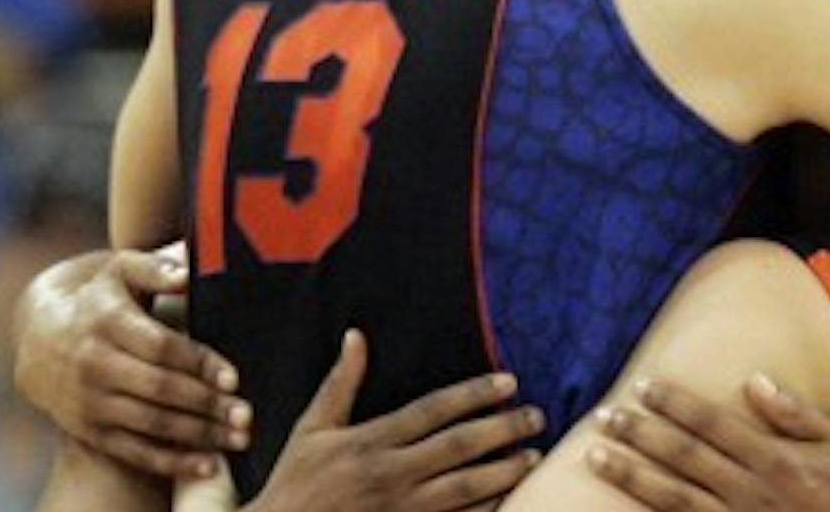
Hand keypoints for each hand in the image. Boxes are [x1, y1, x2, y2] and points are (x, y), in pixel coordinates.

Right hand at [13, 248, 247, 476]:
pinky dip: (171, 462)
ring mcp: (90, 402)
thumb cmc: (101, 299)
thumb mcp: (120, 271)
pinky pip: (134, 452)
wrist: (41, 339)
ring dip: (198, 435)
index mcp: (106, 322)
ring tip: (239, 439)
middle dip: (206, 404)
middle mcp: (94, 365)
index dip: (198, 363)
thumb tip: (186, 273)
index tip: (233, 378)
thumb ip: (154, 268)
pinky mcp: (89, 430)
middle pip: (159, 390)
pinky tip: (208, 464)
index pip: (159, 347)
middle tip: (246, 415)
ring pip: (150, 424)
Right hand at [246, 331, 542, 511]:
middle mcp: (388, 475)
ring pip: (465, 489)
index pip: (432, 411)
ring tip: (534, 457)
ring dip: (504, 472)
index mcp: (368, 442)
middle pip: (458, 448)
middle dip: (502, 430)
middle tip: (536, 416)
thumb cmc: (293, 485)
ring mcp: (399, 511)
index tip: (508, 382)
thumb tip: (356, 336)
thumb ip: (339, 385)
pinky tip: (509, 499)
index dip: (474, 394)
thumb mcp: (310, 431)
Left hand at [588, 375, 829, 510]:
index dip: (673, 403)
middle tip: (603, 416)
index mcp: (774, 459)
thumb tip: (753, 379)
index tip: (643, 386)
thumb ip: (795, 413)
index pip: (711, 423)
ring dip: (631, 476)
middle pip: (683, 457)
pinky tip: (622, 508)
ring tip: (595, 458)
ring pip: (672, 498)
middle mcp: (749, 491)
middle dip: (639, 435)